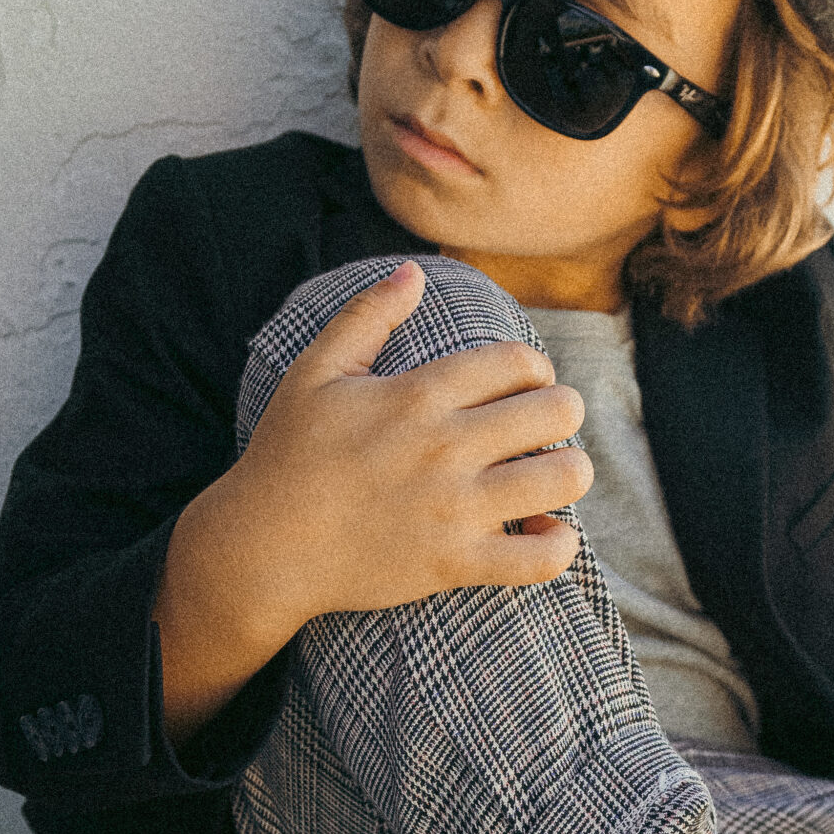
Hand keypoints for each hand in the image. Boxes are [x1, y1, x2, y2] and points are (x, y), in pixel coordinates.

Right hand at [153, 260, 590, 741]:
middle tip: (545, 426)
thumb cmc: (288, 454)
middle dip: (563, 412)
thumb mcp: (315, 372)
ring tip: (552, 474)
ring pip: (563, 478)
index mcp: (416, 395)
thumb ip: (367, 315)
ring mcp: (453, 508)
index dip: (535, 368)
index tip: (525, 384)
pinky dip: (558, 545)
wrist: (262, 546)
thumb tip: (415, 270)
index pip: (517, 361)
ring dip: (571, 471)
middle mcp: (443, 447)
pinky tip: (545, 530)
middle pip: (556, 411)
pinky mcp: (454, 563)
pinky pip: (539, 558)